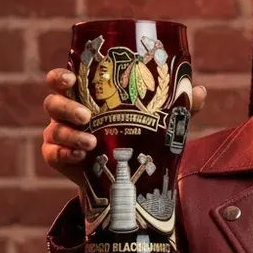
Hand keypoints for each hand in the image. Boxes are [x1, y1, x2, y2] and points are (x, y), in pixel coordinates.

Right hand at [41, 69, 207, 184]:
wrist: (125, 175)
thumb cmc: (137, 136)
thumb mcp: (159, 121)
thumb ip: (177, 106)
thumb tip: (199, 91)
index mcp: (86, 95)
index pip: (63, 79)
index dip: (61, 76)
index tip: (71, 79)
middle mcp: (68, 113)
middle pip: (53, 102)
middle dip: (67, 107)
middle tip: (87, 116)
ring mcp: (60, 135)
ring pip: (54, 130)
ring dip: (70, 135)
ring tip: (91, 143)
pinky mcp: (58, 158)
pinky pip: (53, 155)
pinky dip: (65, 154)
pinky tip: (81, 157)